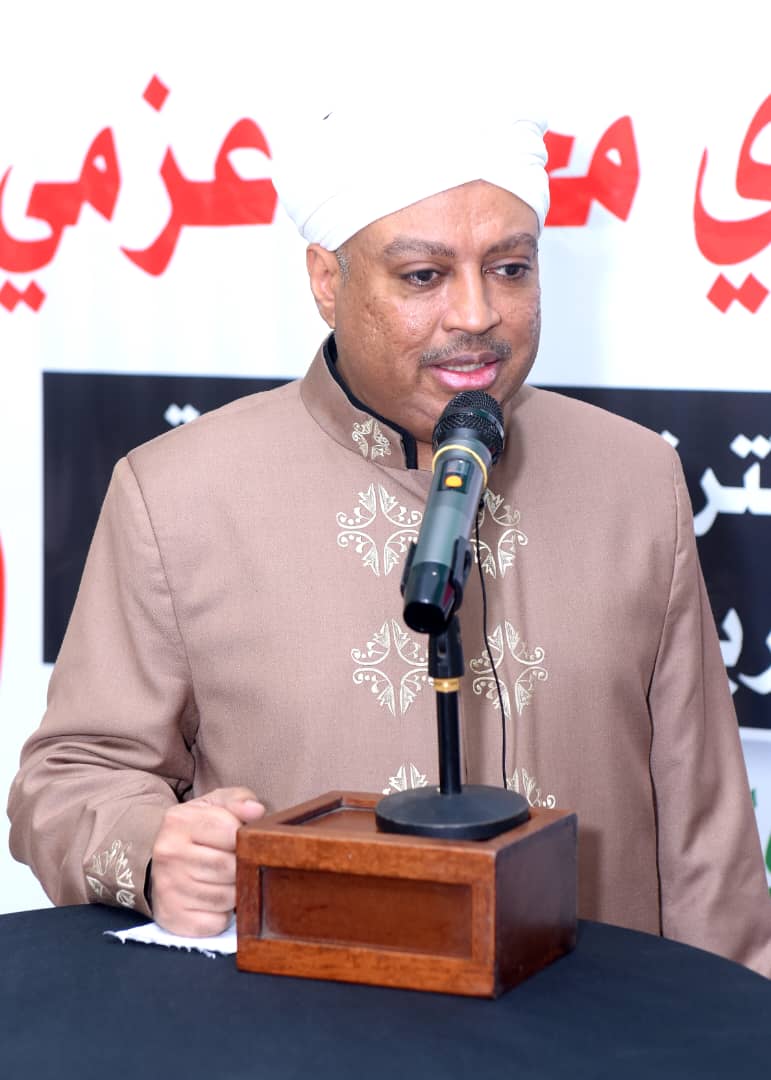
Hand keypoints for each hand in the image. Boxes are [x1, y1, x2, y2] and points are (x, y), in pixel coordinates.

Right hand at [150, 786, 264, 936]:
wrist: (160, 863)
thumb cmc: (197, 831)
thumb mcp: (214, 806)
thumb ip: (238, 800)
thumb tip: (257, 811)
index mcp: (179, 821)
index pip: (230, 831)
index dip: (245, 837)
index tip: (242, 839)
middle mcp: (168, 853)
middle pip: (229, 867)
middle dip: (241, 866)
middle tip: (237, 863)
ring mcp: (168, 888)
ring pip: (226, 897)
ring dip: (235, 891)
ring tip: (225, 880)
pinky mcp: (172, 918)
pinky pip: (216, 922)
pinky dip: (223, 915)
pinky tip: (214, 900)